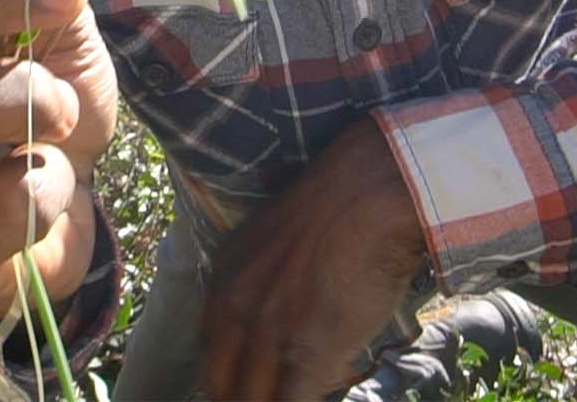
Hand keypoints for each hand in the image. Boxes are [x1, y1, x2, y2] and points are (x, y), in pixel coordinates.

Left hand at [197, 117, 432, 399]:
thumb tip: (277, 324)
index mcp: (224, 280)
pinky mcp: (305, 355)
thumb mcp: (272, 242)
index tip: (243, 387)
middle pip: (221, 384)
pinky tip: (321, 390)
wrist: (366, 195)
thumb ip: (261, 285)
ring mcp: (268, 335)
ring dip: (271, 399)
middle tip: (265, 395)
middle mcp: (235, 310)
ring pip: (252, 398)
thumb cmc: (337, 209)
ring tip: (297, 390)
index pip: (210, 353)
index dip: (226, 380)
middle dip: (240, 396)